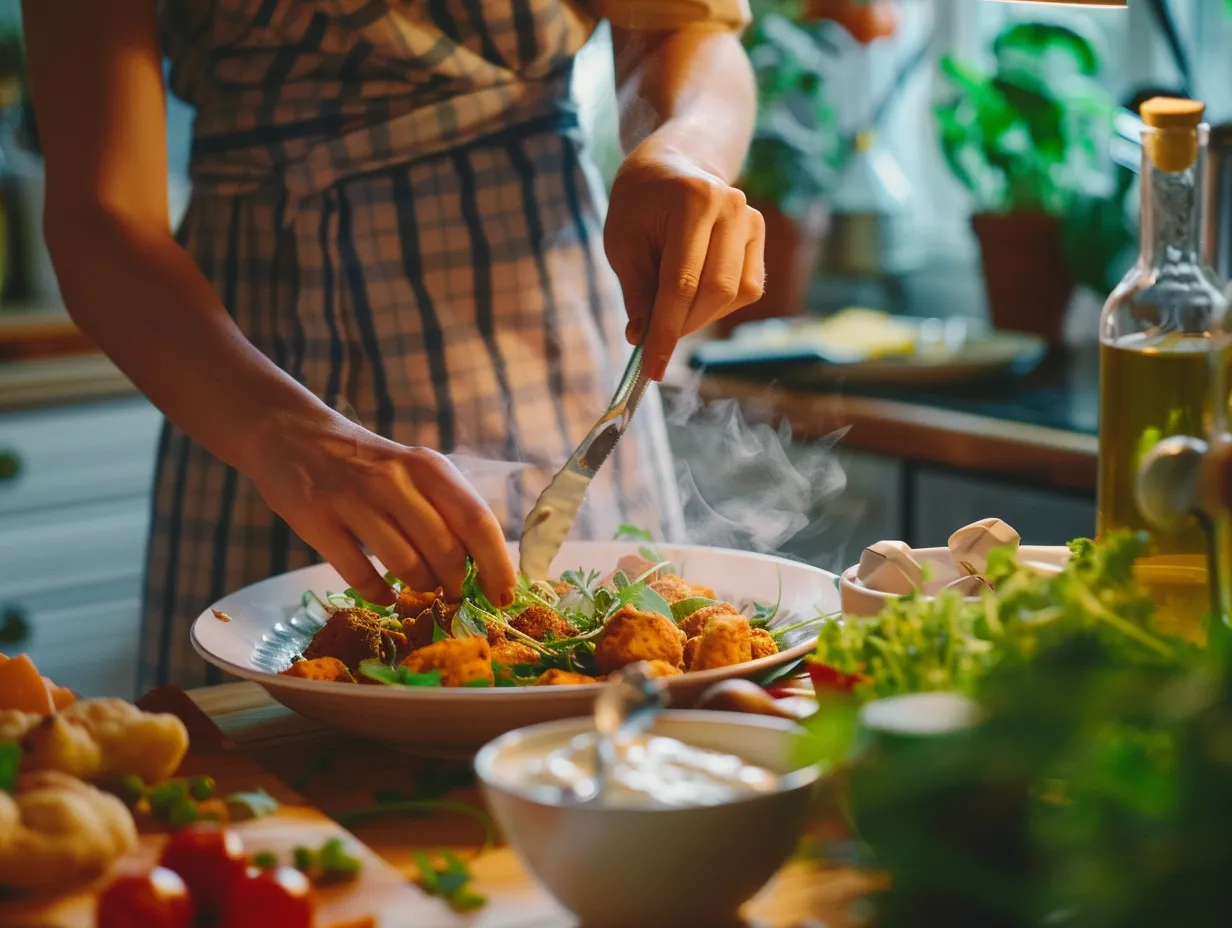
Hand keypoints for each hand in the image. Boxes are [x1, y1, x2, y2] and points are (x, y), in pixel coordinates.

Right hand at [249, 414, 515, 606]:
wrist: (293, 434)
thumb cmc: (368, 463)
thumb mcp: (413, 471)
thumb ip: (445, 509)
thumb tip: (483, 566)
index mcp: (428, 468)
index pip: (477, 521)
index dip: (496, 564)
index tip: (504, 596)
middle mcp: (394, 481)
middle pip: (445, 550)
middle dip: (457, 583)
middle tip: (455, 593)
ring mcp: (354, 501)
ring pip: (406, 565)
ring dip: (420, 587)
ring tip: (421, 587)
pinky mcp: (318, 521)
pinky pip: (359, 575)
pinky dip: (378, 594)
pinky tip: (384, 595)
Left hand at [604, 137, 765, 380]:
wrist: (673, 163)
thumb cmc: (640, 204)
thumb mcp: (622, 242)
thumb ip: (636, 291)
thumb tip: (642, 338)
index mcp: (693, 201)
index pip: (681, 282)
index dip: (666, 331)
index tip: (652, 369)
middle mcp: (732, 207)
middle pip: (715, 292)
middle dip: (683, 325)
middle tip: (655, 340)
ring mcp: (752, 220)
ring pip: (735, 294)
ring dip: (701, 316)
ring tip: (671, 307)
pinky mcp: (760, 236)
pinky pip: (747, 288)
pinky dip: (719, 304)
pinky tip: (694, 294)